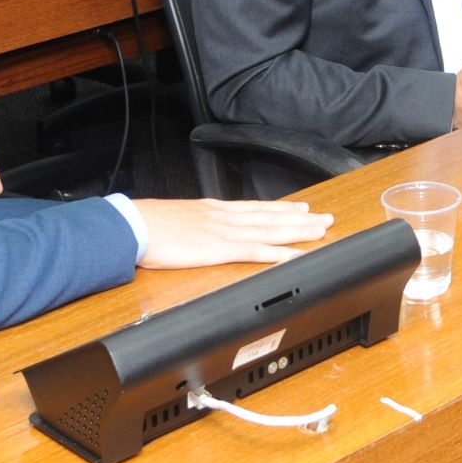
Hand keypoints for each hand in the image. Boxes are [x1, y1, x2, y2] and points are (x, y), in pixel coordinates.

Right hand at [129, 198, 332, 268]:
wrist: (136, 226)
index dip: (281, 208)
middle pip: (271, 217)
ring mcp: (225, 232)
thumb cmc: (150, 225)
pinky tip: (294, 256)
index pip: (256, 207)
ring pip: (271, 230)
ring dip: (298, 231)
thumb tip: (202, 230)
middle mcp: (225, 217)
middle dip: (300, 218)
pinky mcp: (220, 249)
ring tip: (319, 231)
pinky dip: (278, 254)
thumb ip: (196, 224)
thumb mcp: (178, 218)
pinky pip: (256, 252)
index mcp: (215, 210)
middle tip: (325, 218)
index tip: (301, 206)